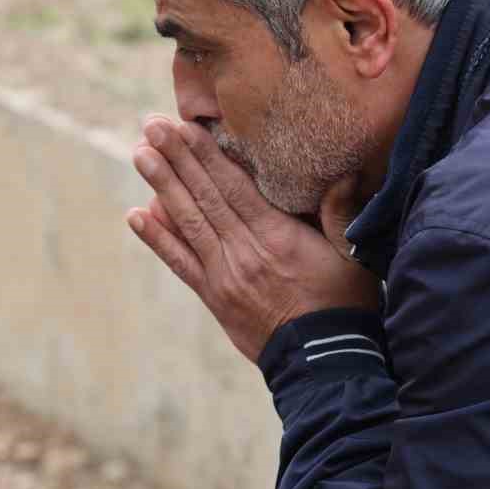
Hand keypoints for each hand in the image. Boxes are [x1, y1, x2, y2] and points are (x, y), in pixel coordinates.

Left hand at [128, 116, 379, 361]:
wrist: (323, 363)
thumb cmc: (345, 305)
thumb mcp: (353, 256)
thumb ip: (340, 214)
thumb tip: (341, 173)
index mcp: (279, 237)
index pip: (234, 187)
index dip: (207, 155)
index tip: (185, 127)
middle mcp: (245, 252)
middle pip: (205, 197)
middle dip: (177, 159)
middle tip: (151, 126)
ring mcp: (225, 276)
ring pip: (188, 223)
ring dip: (162, 187)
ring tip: (140, 155)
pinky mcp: (215, 298)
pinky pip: (180, 264)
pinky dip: (158, 239)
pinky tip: (136, 216)